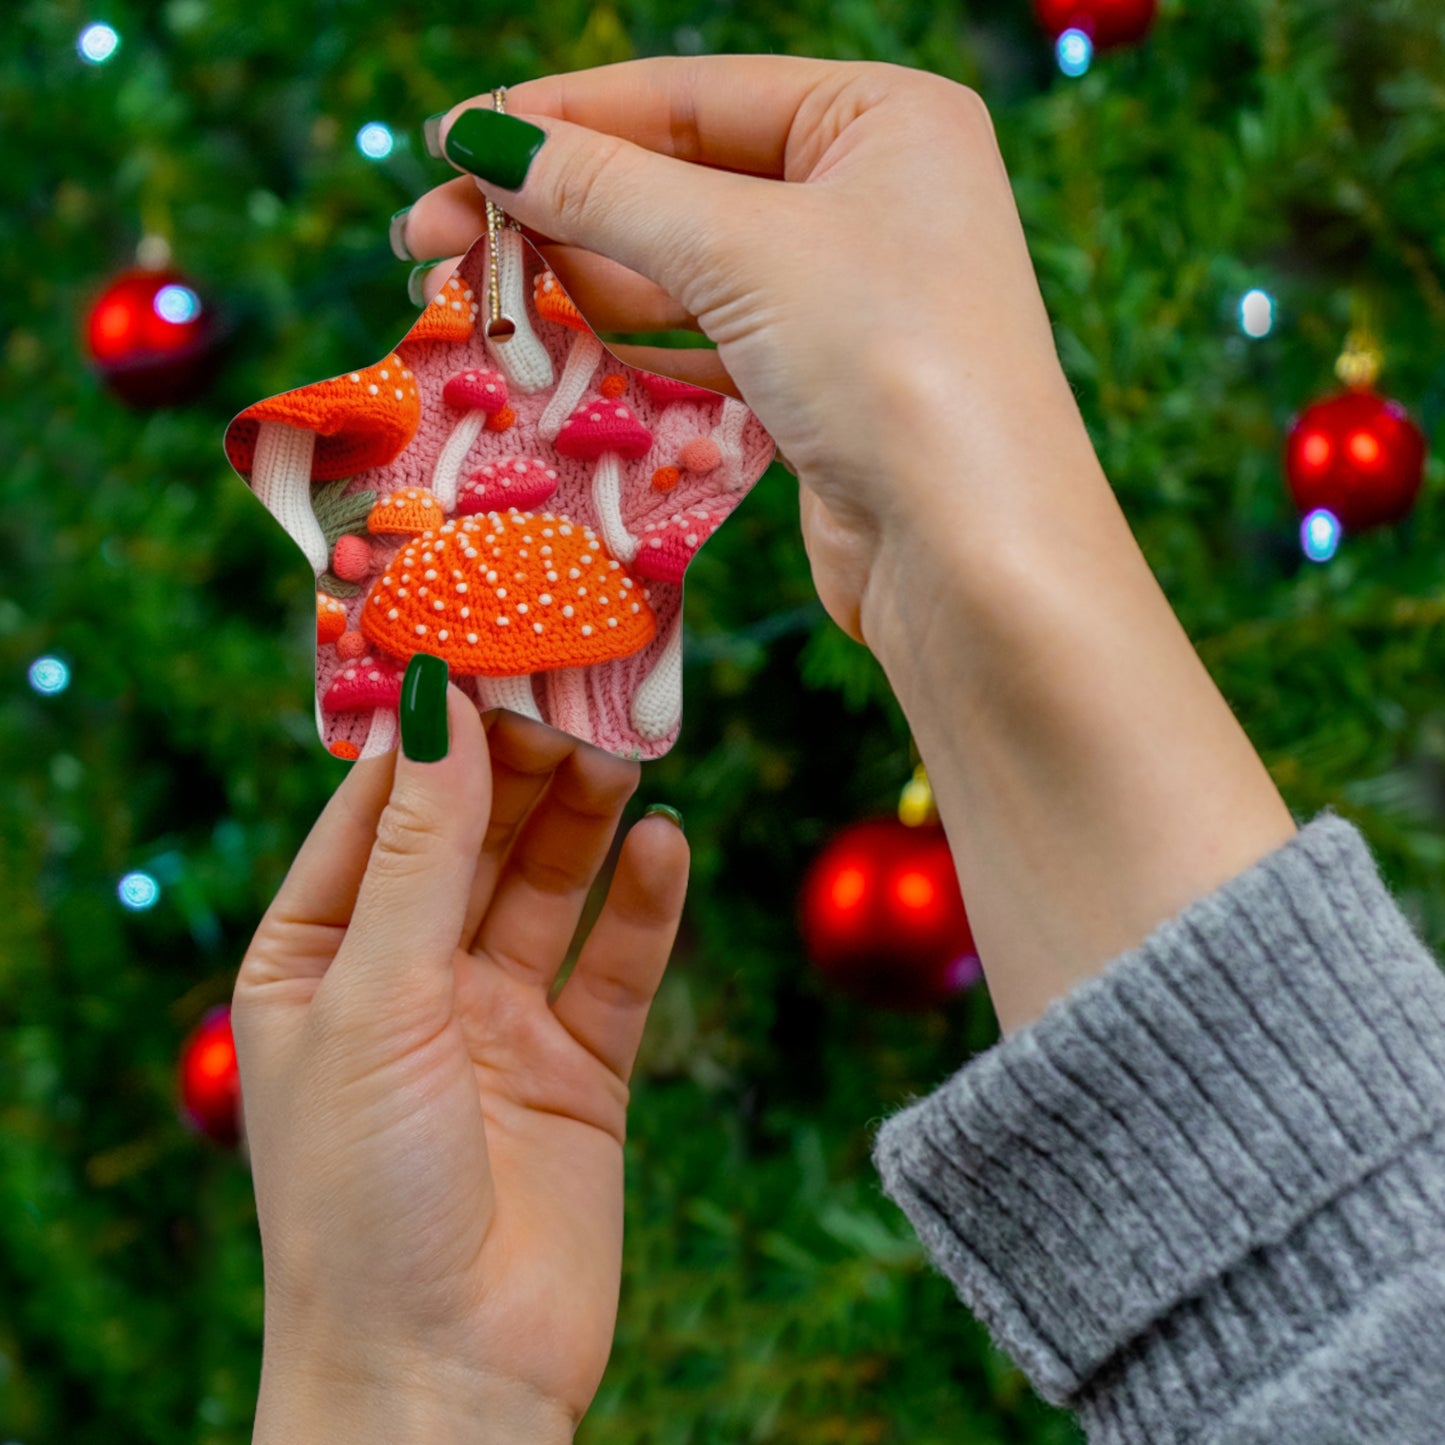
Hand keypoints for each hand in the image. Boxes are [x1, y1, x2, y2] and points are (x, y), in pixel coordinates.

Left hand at [233, 691, 687, 1441]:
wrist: (446, 1380)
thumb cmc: (363, 1195)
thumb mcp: (376, 998)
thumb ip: (420, 850)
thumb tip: (438, 702)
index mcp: (320, 958)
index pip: (378, 810)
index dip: (432, 730)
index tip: (487, 642)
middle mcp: (408, 979)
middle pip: (475, 836)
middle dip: (522, 763)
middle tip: (580, 683)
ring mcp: (497, 1022)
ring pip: (550, 885)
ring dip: (585, 818)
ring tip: (626, 748)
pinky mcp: (579, 1068)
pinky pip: (616, 963)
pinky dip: (644, 903)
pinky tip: (667, 845)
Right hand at [401, 59, 1294, 1032]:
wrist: (972, 555)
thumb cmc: (890, 364)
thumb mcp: (740, 250)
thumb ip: (606, 190)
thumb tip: (484, 140)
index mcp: (880, 119)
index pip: (688, 95)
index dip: (561, 118)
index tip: (450, 144)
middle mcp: (870, 196)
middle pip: (678, 180)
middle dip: (553, 208)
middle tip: (427, 239)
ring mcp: (847, 296)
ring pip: (683, 267)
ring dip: (577, 278)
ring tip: (465, 291)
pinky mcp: (821, 384)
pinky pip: (704, 339)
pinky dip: (630, 338)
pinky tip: (550, 338)